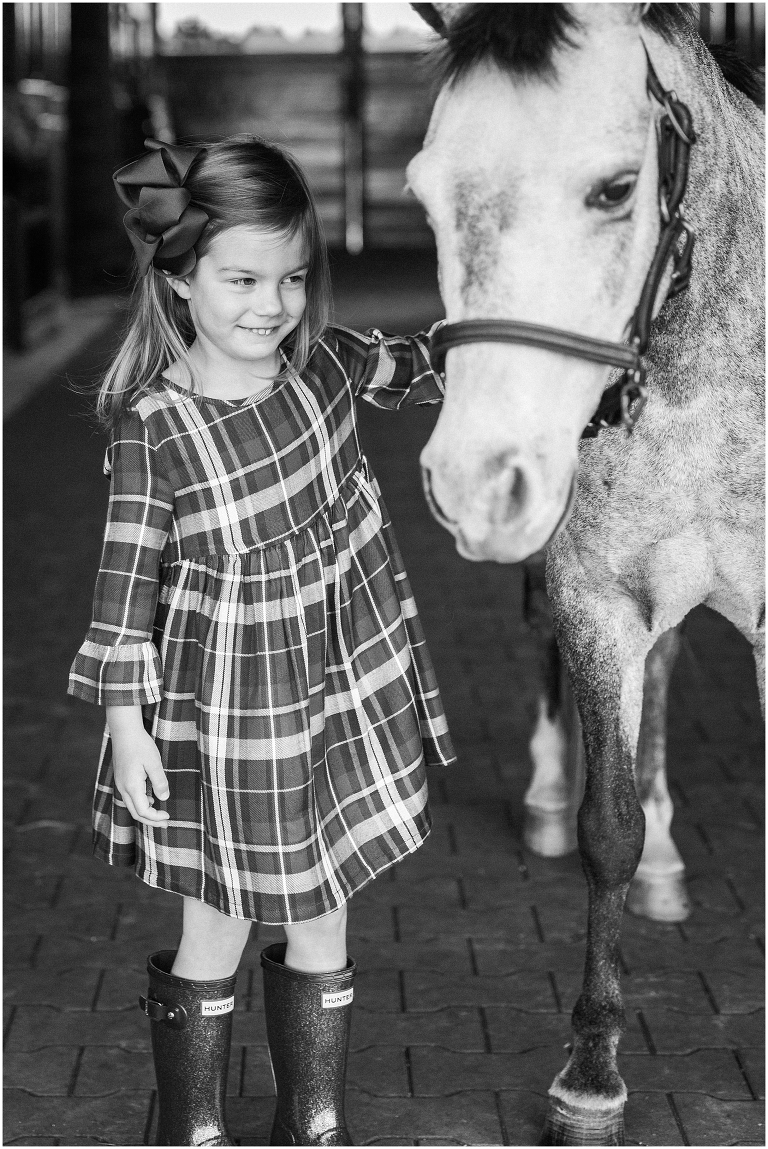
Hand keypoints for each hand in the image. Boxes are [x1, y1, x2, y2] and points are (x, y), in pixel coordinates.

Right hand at [106, 706, 169, 826]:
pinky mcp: (122, 779)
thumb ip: (159, 782)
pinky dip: (140, 803)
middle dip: (151, 821)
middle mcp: (123, 788)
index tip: (168, 816)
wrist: (124, 731)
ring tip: (160, 814)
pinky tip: (151, 798)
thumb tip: (164, 798)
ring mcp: (120, 784)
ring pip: (131, 806)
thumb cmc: (140, 745)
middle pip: (135, 813)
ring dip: (146, 813)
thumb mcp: (154, 763)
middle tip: (166, 823)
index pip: (143, 811)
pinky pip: (130, 798)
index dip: (156, 817)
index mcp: (131, 786)